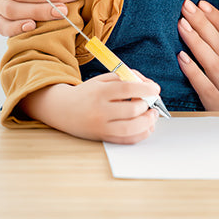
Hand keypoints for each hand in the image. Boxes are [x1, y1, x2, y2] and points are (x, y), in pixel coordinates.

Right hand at [21, 72, 160, 143]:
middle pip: (131, 111)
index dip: (145, 88)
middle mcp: (101, 111)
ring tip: (152, 115)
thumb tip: (147, 83)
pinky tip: (146, 126)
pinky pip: (126, 140)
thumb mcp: (103, 79)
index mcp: (101, 92)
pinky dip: (140, 135)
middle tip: (151, 102)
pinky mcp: (103, 138)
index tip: (155, 88)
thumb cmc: (88, 92)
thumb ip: (125, 78)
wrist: (63, 109)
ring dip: (147, 122)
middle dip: (147, 106)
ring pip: (130, 129)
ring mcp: (101, 127)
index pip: (127, 89)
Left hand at [177, 0, 218, 110]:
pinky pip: (205, 86)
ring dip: (197, 41)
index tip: (202, 3)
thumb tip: (202, 32)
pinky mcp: (217, 105)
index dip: (217, 18)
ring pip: (214, 61)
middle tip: (186, 5)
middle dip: (203, 22)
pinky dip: (194, 71)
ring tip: (182, 24)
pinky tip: (181, 58)